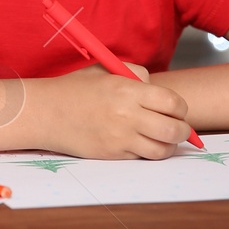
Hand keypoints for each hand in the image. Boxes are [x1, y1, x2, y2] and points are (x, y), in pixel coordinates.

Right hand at [41, 65, 190, 159]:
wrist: (45, 112)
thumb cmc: (76, 89)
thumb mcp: (107, 70)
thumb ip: (137, 76)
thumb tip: (158, 91)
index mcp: (128, 90)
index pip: (173, 103)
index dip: (181, 108)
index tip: (177, 110)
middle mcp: (127, 115)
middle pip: (175, 130)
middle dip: (183, 130)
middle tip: (179, 128)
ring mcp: (120, 138)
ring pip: (162, 149)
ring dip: (168, 145)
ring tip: (163, 139)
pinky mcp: (112, 154)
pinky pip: (142, 157)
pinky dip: (146, 152)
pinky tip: (139, 143)